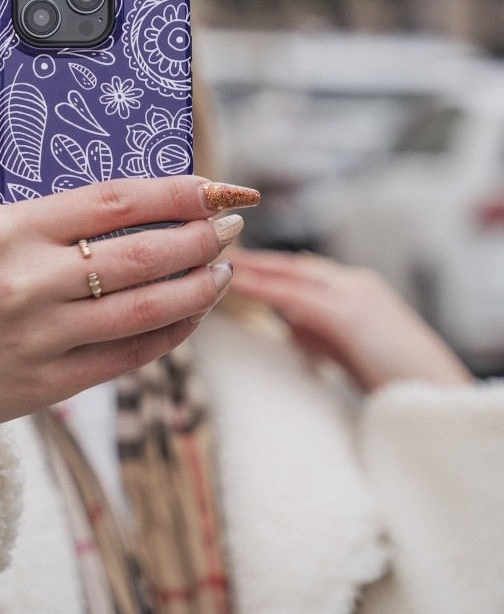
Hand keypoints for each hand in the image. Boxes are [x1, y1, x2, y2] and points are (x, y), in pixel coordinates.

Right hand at [0, 177, 257, 445]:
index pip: (114, 201)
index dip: (176, 192)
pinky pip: (129, 357)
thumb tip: (133, 208)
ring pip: (147, 309)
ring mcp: (39, 338)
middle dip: (202, 238)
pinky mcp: (47, 385)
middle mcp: (26, 282)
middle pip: (143, 255)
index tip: (213, 187)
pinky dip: (170, 333)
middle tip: (230, 226)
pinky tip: (189, 314)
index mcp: (7, 230)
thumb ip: (49, 221)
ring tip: (222, 269)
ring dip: (198, 287)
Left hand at [229, 248, 472, 391]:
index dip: (270, 266)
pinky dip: (263, 288)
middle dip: (255, 260)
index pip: (304, 271)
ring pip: (290, 275)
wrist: (439, 404)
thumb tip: (290, 325)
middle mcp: (357, 284)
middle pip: (294, 266)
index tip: (239, 262)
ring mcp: (355, 295)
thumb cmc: (398, 383)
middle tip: (216, 251)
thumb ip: (323, 334)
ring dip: (252, 270)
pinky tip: (238, 286)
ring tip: (217, 264)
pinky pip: (294, 296)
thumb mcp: (353, 351)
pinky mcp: (350, 315)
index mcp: (360, 290)